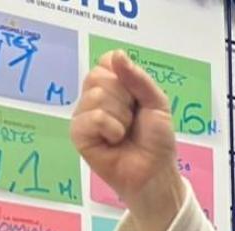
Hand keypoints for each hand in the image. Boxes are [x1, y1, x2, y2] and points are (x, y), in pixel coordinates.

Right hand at [71, 50, 183, 230]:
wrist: (155, 172)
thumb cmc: (156, 140)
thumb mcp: (157, 103)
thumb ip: (138, 78)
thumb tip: (116, 54)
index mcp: (112, 86)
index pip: (106, 62)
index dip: (125, 76)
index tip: (137, 98)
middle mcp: (94, 97)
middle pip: (98, 76)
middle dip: (124, 97)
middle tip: (132, 119)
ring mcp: (84, 115)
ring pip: (97, 95)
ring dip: (121, 116)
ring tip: (124, 133)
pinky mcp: (78, 134)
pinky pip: (92, 117)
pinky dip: (111, 128)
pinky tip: (114, 141)